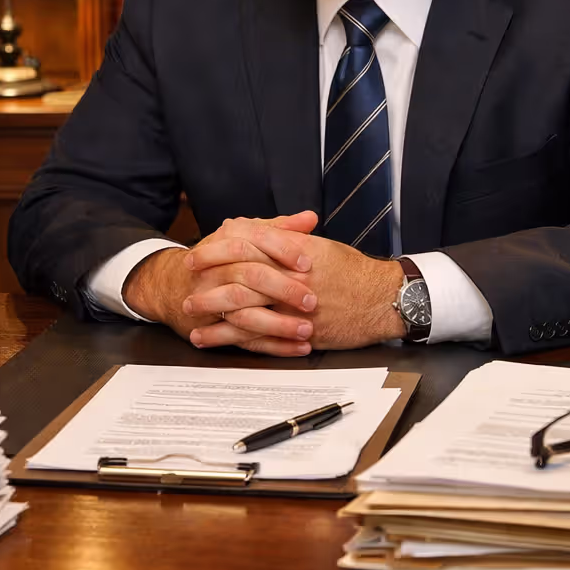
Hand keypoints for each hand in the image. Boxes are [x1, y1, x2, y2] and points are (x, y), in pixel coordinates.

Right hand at [122, 214, 320, 356]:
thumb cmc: (218, 258)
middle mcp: (215, 267)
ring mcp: (210, 298)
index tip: (308, 264)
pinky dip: (272, 345)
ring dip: (279, 324)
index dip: (283, 250)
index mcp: (227, 239)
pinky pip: (244, 339)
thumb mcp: (244, 235)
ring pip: (245, 312)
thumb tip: (309, 218)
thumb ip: (278, 228)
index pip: (256, 239)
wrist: (173, 283)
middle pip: (251, 276)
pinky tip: (295, 347)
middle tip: (311, 301)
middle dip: (284, 290)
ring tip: (306, 330)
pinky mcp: (212, 326)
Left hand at [182, 211, 407, 350]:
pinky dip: (228, 337)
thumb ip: (285, 238)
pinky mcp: (297, 332)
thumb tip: (253, 231)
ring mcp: (292, 306)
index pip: (246, 244)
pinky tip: (209, 338)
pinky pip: (255, 337)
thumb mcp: (319, 247)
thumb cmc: (354, 271)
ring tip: (190, 312)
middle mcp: (290, 276)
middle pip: (238, 274)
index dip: (217, 249)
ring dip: (211, 310)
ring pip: (241, 307)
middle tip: (186, 283)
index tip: (196, 254)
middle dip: (208, 279)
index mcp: (293, 250)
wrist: (383, 299)